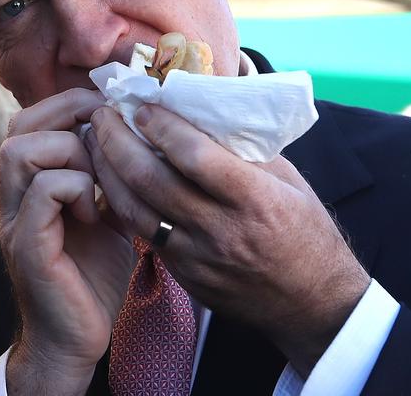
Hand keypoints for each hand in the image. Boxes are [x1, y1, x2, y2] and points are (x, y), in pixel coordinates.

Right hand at [0, 88, 134, 393]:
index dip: (70, 105)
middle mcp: (10, 197)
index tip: (111, 120)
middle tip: (106, 142)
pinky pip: (42, 191)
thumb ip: (105, 174)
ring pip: (21, 150)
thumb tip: (133, 132)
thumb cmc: (91, 274)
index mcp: (26, 184)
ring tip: (97, 182)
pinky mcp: (27, 245)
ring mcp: (14, 220)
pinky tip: (95, 213)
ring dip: (70, 155)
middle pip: (19, 124)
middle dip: (70, 119)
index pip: (30, 116)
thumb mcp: (104, 211)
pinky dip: (76, 189)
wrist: (76, 337)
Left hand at [88, 104, 370, 375]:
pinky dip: (124, 203)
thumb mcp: (290, 181)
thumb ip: (247, 150)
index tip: (142, 105)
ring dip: (108, 173)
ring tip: (96, 142)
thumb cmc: (306, 232)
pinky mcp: (186, 278)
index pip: (195, 157)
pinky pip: (144, 235)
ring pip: (136, 211)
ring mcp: (199, 259)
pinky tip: (112, 181)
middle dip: (119, 142)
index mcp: (255, 200)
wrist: (314, 304)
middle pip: (153, 181)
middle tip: (103, 114)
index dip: (162, 126)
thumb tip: (205, 110)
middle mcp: (222, 231)